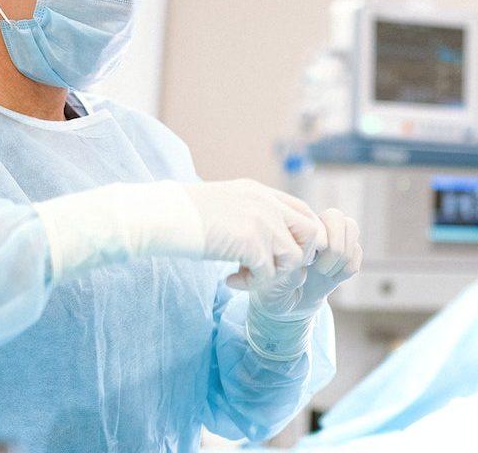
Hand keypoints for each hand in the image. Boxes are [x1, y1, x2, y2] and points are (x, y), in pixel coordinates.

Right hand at [182, 179, 326, 279]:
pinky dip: (250, 284)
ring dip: (273, 274)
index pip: (304, 211)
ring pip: (294, 258)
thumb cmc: (185, 214)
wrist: (165, 215)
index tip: (280, 253)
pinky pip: (268, 275)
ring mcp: (262, 222)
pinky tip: (230, 280)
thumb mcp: (226, 203)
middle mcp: (268, 204)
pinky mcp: (251, 243)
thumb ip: (250, 213)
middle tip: (272, 267)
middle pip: (312, 233)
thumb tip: (264, 236)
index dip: (301, 236)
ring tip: (245, 275)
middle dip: (297, 256)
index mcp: (262, 192)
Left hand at [229, 208, 361, 319]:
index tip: (305, 263)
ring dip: (343, 256)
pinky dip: (348, 268)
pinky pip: (358, 252)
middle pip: (338, 217)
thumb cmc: (270, 291)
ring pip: (352, 228)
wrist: (283, 309)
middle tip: (319, 268)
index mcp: (293, 230)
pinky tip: (332, 279)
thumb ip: (286, 273)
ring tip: (325, 273)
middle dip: (334, 247)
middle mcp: (313, 230)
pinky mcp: (343, 258)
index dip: (317, 242)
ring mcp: (330, 242)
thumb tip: (305, 268)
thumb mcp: (270, 283)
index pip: (315, 219)